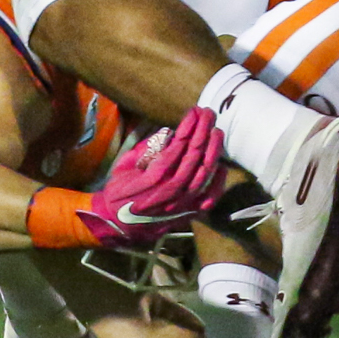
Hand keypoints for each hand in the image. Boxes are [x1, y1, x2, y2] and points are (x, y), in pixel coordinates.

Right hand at [79, 108, 226, 249]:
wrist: (118, 225)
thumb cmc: (119, 191)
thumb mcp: (124, 166)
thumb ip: (145, 149)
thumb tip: (167, 134)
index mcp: (153, 176)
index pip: (178, 145)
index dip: (188, 127)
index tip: (193, 112)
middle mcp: (172, 189)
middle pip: (194, 155)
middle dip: (202, 131)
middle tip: (208, 113)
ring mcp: (183, 203)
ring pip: (205, 173)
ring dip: (213, 150)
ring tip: (216, 131)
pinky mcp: (189, 213)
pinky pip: (209, 196)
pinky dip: (217, 180)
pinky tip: (220, 164)